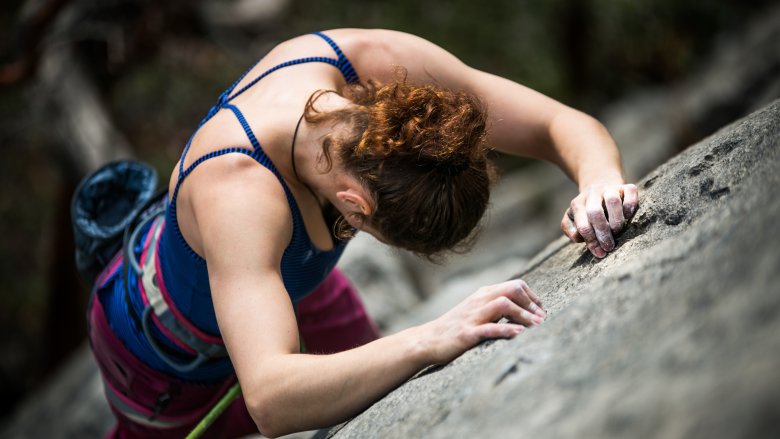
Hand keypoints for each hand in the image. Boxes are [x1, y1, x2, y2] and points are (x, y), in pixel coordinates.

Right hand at [420, 279, 544, 363]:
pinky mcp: (467, 333)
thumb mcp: (477, 310)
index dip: (533, 297)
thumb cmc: (457, 326)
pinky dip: (506, 329)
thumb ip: (496, 305)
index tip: (542, 311)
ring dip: (524, 315)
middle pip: (512, 290)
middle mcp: (479, 301)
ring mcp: (473, 316)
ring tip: (537, 326)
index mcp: (483, 294)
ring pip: (504, 305)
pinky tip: (519, 334)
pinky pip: (490, 328)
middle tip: (543, 319)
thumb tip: (524, 308)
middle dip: (532, 304)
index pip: (515, 285)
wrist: (429, 339)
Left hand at [561, 182, 638, 257]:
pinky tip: (628, 216)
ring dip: (616, 220)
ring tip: (617, 231)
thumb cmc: (586, 210)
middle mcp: (592, 194)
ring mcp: (609, 189)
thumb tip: (578, 237)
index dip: (591, 241)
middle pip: (595, 212)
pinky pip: (630, 192)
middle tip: (609, 246)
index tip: (600, 253)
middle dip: (603, 232)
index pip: (582, 225)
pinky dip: (630, 205)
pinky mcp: (625, 186)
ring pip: (612, 201)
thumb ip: (569, 229)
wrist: (599, 184)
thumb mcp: (572, 218)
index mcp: (577, 204)